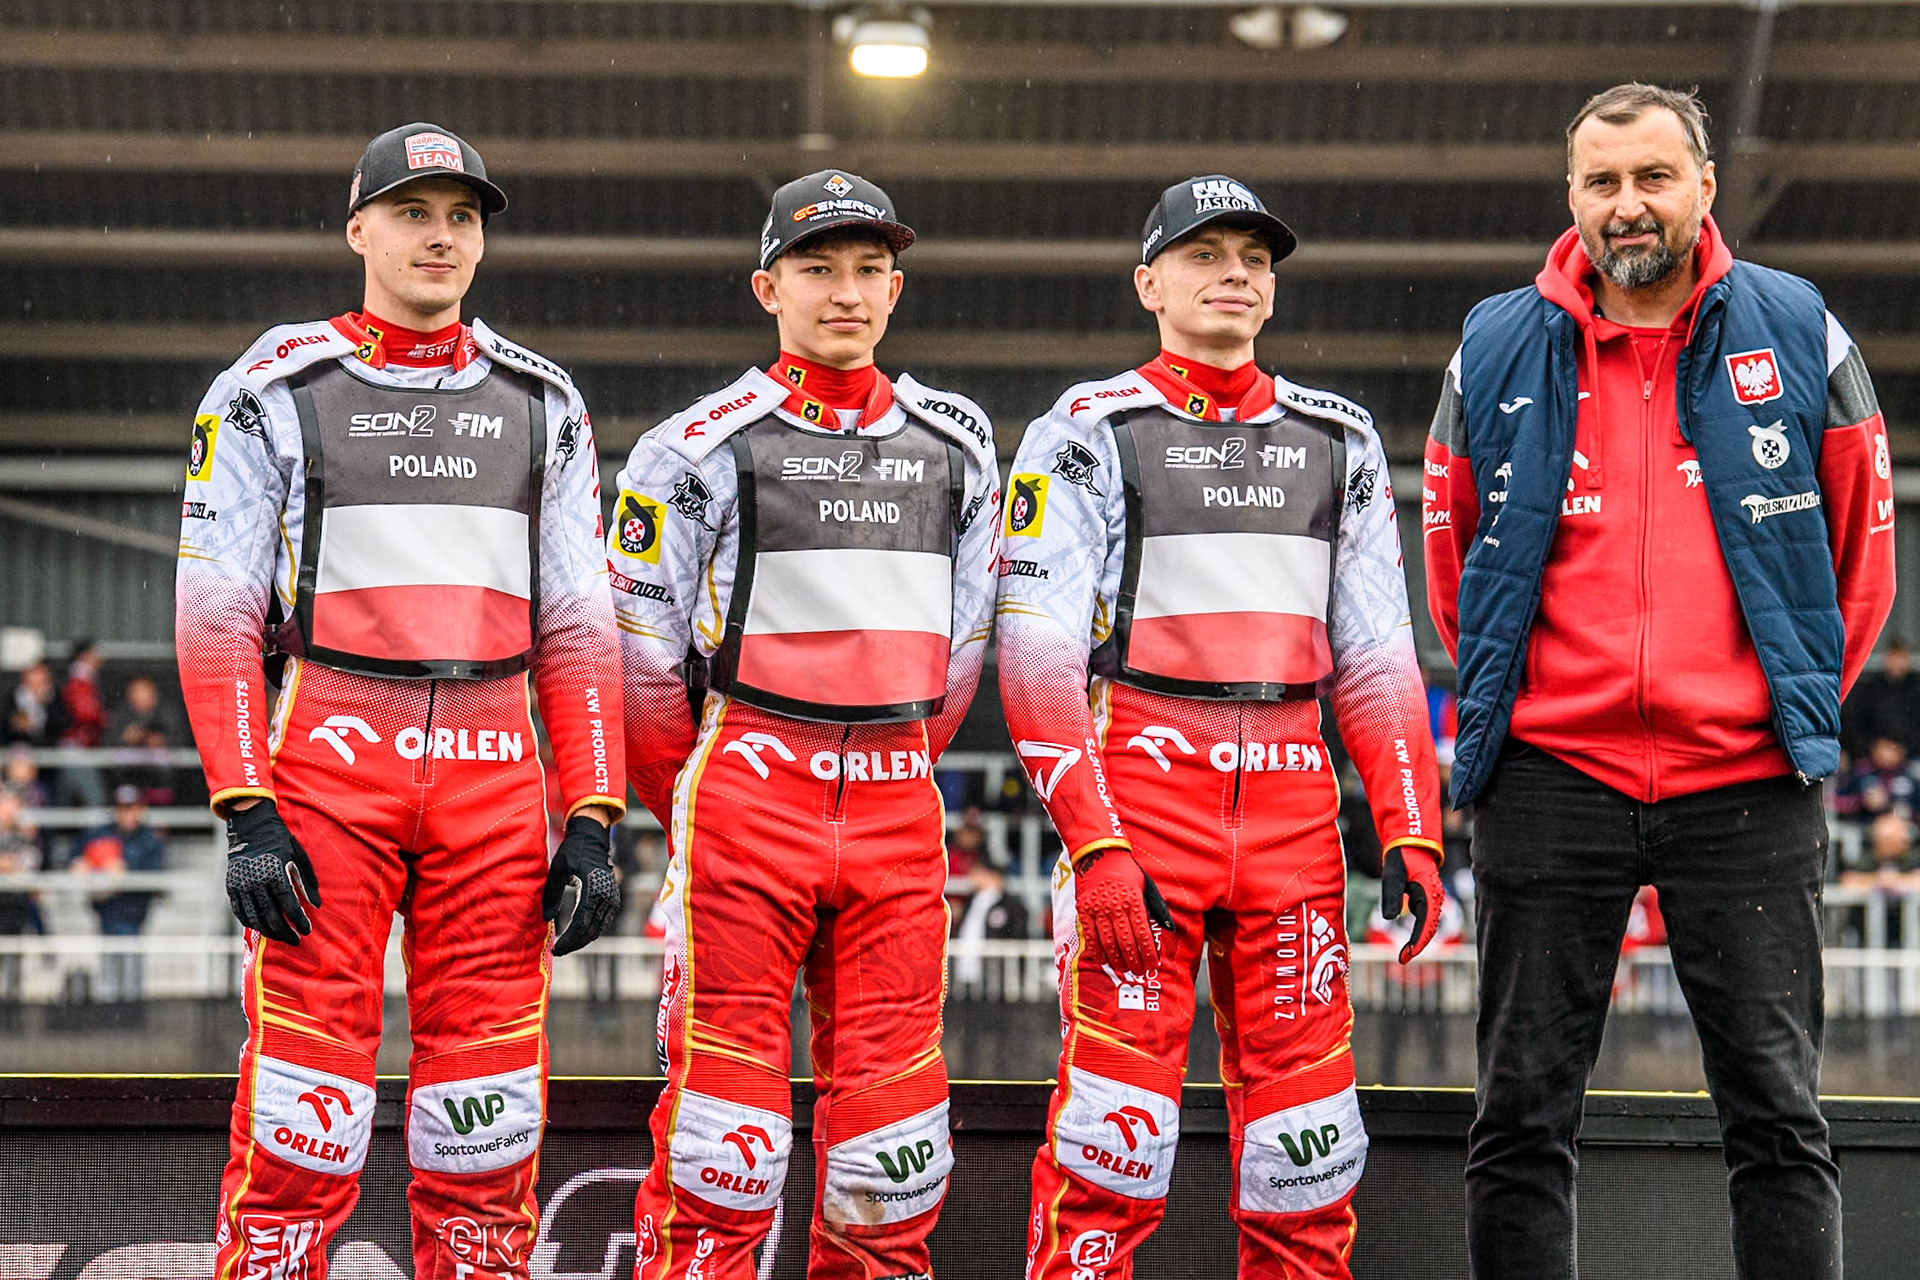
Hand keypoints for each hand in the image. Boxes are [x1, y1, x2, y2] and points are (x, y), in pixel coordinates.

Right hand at [225, 800, 321, 944]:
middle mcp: (256, 881)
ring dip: (269, 931)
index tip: (307, 930)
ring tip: (281, 937)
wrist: (250, 826)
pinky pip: (240, 912)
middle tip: (296, 940)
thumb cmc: (280, 840)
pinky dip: (251, 923)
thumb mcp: (299, 855)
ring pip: (254, 918)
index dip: (299, 920)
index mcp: (275, 872)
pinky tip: (262, 928)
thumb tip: (316, 905)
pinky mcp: (231, 887)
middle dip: (285, 932)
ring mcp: (241, 885)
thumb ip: (307, 880)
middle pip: (271, 916)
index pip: (289, 905)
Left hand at [544, 814, 621, 955]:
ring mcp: (613, 899)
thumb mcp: (558, 869)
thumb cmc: (573, 852)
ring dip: (582, 940)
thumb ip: (552, 893)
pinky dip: (590, 932)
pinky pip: (603, 922)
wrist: (593, 840)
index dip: (568, 940)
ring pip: (598, 929)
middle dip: (574, 944)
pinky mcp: (613, 900)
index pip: (581, 923)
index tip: (556, 950)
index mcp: (594, 889)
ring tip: (566, 946)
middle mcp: (607, 896)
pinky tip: (577, 935)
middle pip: (591, 930)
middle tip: (558, 951)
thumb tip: (547, 918)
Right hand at [1072, 846, 1173, 974]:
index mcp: (1133, 901)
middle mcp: (1115, 907)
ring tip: (1124, 970)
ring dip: (1117, 960)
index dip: (1148, 953)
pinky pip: (1091, 936)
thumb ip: (1157, 908)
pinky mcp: (1084, 910)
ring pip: (1108, 943)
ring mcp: (1098, 910)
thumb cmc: (1128, 871)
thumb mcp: (1147, 885)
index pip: (1142, 934)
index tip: (1152, 965)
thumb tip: (1170, 928)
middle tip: (1139, 972)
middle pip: (1126, 942)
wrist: (1099, 853)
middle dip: (1134, 961)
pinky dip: (1098, 951)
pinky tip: (1105, 961)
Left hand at [1381, 842, 1444, 963]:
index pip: (1426, 925)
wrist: (1410, 844)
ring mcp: (1433, 899)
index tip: (1407, 955)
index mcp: (1429, 894)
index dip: (1417, 942)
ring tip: (1404, 955)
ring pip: (1428, 925)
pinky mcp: (1427, 899)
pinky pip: (1425, 919)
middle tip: (1402, 960)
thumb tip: (1388, 918)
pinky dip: (1418, 931)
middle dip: (1417, 946)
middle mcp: (1435, 898)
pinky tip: (1408, 942)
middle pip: (1430, 929)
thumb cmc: (1401, 858)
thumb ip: (1391, 894)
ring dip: (1418, 940)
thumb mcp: (1393, 875)